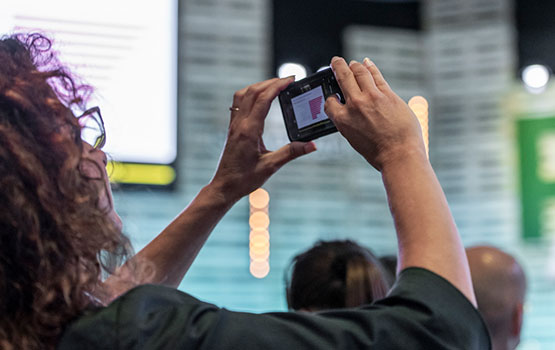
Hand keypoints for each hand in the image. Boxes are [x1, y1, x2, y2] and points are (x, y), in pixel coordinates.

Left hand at [211, 77, 316, 201]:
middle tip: (288, 80)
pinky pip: (238, 103)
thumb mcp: (271, 167)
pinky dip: (250, 94)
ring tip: (275, 85)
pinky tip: (260, 98)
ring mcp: (234, 125)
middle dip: (271, 82)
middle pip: (253, 92)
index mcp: (249, 131)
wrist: (224, 187)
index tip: (290, 80)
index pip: (262, 99)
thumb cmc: (244, 179)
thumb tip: (312, 145)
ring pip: (243, 95)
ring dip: (259, 86)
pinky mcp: (232, 128)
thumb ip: (291, 153)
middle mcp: (239, 124)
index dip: (277, 86)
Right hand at [325, 57, 425, 170]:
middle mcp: (354, 105)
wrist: (400, 155)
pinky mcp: (388, 95)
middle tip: (335, 61)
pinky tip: (367, 63)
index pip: (330, 101)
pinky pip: (376, 76)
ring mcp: (372, 97)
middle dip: (337, 67)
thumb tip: (352, 114)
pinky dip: (370, 68)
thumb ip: (350, 123)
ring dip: (354, 65)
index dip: (331, 97)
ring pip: (359, 72)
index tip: (333, 95)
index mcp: (343, 120)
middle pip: (343, 78)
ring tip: (352, 63)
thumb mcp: (355, 140)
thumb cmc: (379, 153)